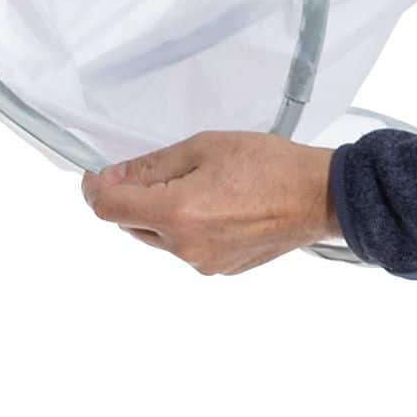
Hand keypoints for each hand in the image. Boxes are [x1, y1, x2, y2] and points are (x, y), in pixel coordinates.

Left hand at [81, 132, 337, 274]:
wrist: (319, 196)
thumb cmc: (269, 164)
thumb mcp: (206, 146)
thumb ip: (153, 165)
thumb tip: (114, 177)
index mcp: (177, 212)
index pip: (109, 208)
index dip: (96, 188)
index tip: (99, 175)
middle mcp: (184, 246)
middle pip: (132, 224)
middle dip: (137, 198)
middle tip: (165, 171)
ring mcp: (203, 263)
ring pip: (160, 238)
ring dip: (165, 215)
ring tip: (204, 188)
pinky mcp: (220, 270)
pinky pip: (187, 248)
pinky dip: (190, 229)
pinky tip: (221, 207)